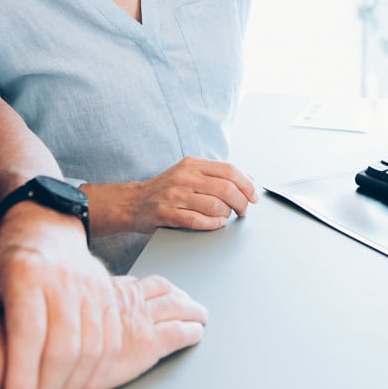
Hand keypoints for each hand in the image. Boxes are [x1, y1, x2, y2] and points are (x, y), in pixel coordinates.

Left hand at [0, 205, 204, 388]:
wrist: (46, 225)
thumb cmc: (3, 260)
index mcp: (25, 272)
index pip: (29, 331)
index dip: (24, 373)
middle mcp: (64, 278)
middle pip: (64, 346)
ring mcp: (91, 285)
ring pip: (91, 347)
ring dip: (72, 388)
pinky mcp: (109, 294)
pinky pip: (112, 340)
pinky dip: (97, 372)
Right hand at [109, 157, 260, 233]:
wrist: (133, 202)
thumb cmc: (167, 189)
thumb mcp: (190, 173)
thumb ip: (216, 175)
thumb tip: (250, 180)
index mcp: (192, 164)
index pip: (229, 170)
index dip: (247, 184)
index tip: (255, 196)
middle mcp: (184, 177)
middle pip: (226, 189)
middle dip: (241, 202)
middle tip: (244, 211)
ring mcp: (174, 195)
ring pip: (214, 206)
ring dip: (227, 215)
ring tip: (227, 217)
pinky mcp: (166, 214)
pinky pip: (198, 221)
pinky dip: (213, 224)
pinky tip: (216, 224)